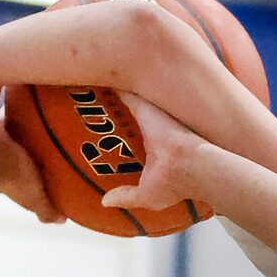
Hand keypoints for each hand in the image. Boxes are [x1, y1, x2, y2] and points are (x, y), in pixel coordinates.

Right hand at [0, 91, 60, 225]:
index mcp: (15, 162)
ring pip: (7, 112)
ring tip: (31, 83)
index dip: (40, 149)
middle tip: (48, 106)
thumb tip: (62, 221)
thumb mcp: (36, 198)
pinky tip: (9, 69)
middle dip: (30, 122)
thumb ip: (47, 210)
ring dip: (17, 101)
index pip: (30, 155)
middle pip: (20, 130)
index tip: (54, 141)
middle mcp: (3, 144)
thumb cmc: (9, 180)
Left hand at [96, 91, 210, 217]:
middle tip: (89, 101)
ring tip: (87, 80)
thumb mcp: (147, 195)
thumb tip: (105, 202)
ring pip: (123, 98)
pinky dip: (107, 84)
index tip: (101, 126)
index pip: (133, 133)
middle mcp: (151, 127)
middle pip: (128, 112)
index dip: (119, 129)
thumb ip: (126, 196)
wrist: (190, 165)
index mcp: (153, 145)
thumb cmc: (175, 184)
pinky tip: (90, 73)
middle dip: (112, 105)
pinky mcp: (143, 105)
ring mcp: (148, 113)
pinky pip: (119, 89)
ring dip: (109, 92)